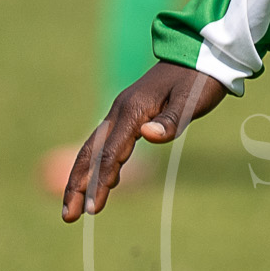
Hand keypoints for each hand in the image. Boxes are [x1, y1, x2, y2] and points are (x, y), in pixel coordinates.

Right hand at [61, 62, 227, 222]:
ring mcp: (123, 112)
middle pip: (90, 153)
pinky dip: (100, 164)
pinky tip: (104, 183)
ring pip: (94, 148)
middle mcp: (121, 111)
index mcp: (133, 111)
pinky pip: (107, 143)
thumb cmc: (199, 80)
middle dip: (77, 185)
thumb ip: (170, 121)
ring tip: (75, 207)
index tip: (93, 209)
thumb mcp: (191, 101)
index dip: (100, 182)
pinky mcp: (130, 114)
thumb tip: (148, 136)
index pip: (111, 153)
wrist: (201, 53)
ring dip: (82, 178)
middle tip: (68, 217)